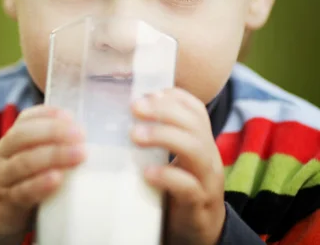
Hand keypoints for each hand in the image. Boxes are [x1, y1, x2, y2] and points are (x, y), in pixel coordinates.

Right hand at [0, 105, 85, 244]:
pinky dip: (40, 184)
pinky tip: (57, 179)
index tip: (70, 116)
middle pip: (22, 136)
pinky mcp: (4, 204)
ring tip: (78, 154)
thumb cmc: (17, 188)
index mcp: (9, 142)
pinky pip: (21, 191)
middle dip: (53, 132)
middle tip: (80, 134)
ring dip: (53, 156)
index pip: (24, 120)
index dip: (47, 114)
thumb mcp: (27, 164)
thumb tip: (85, 141)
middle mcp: (1, 156)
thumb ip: (47, 151)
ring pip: (23, 163)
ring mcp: (0, 179)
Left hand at [131, 88, 225, 244]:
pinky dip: (167, 176)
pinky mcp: (199, 204)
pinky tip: (147, 173)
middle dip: (163, 111)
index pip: (194, 109)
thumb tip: (116, 115)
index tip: (144, 94)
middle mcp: (207, 155)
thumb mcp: (169, 158)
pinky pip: (188, 187)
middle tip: (134, 108)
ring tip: (135, 135)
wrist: (198, 230)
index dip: (171, 97)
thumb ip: (153, 138)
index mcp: (199, 140)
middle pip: (194, 124)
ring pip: (195, 150)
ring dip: (164, 136)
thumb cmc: (176, 188)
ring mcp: (206, 180)